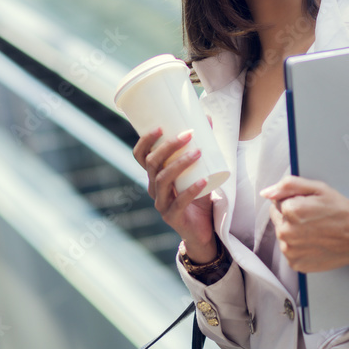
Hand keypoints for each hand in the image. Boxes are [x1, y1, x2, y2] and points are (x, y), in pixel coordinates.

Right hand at [132, 119, 217, 262]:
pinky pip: (179, 201)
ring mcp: (161, 203)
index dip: (146, 141)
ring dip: (180, 164)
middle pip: (152, 164)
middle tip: (188, 135)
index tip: (160, 126)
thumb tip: (208, 118)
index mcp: (155, 175)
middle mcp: (153, 188)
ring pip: (163, 180)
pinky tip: (203, 180)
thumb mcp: (199, 170)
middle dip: (168, 147)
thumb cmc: (198, 197)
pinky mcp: (173, 217)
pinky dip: (191, 189)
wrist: (203, 230)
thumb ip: (201, 148)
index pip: (141, 156)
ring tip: (198, 153)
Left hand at [261, 176, 348, 272]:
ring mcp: (290, 251)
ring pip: (283, 235)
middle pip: (278, 218)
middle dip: (291, 217)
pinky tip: (314, 243)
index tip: (310, 206)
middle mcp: (286, 232)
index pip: (278, 202)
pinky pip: (289, 251)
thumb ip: (288, 185)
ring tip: (316, 231)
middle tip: (314, 218)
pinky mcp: (295, 264)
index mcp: (290, 210)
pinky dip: (298, 247)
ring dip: (294, 232)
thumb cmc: (341, 211)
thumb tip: (266, 192)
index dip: (294, 201)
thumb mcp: (318, 188)